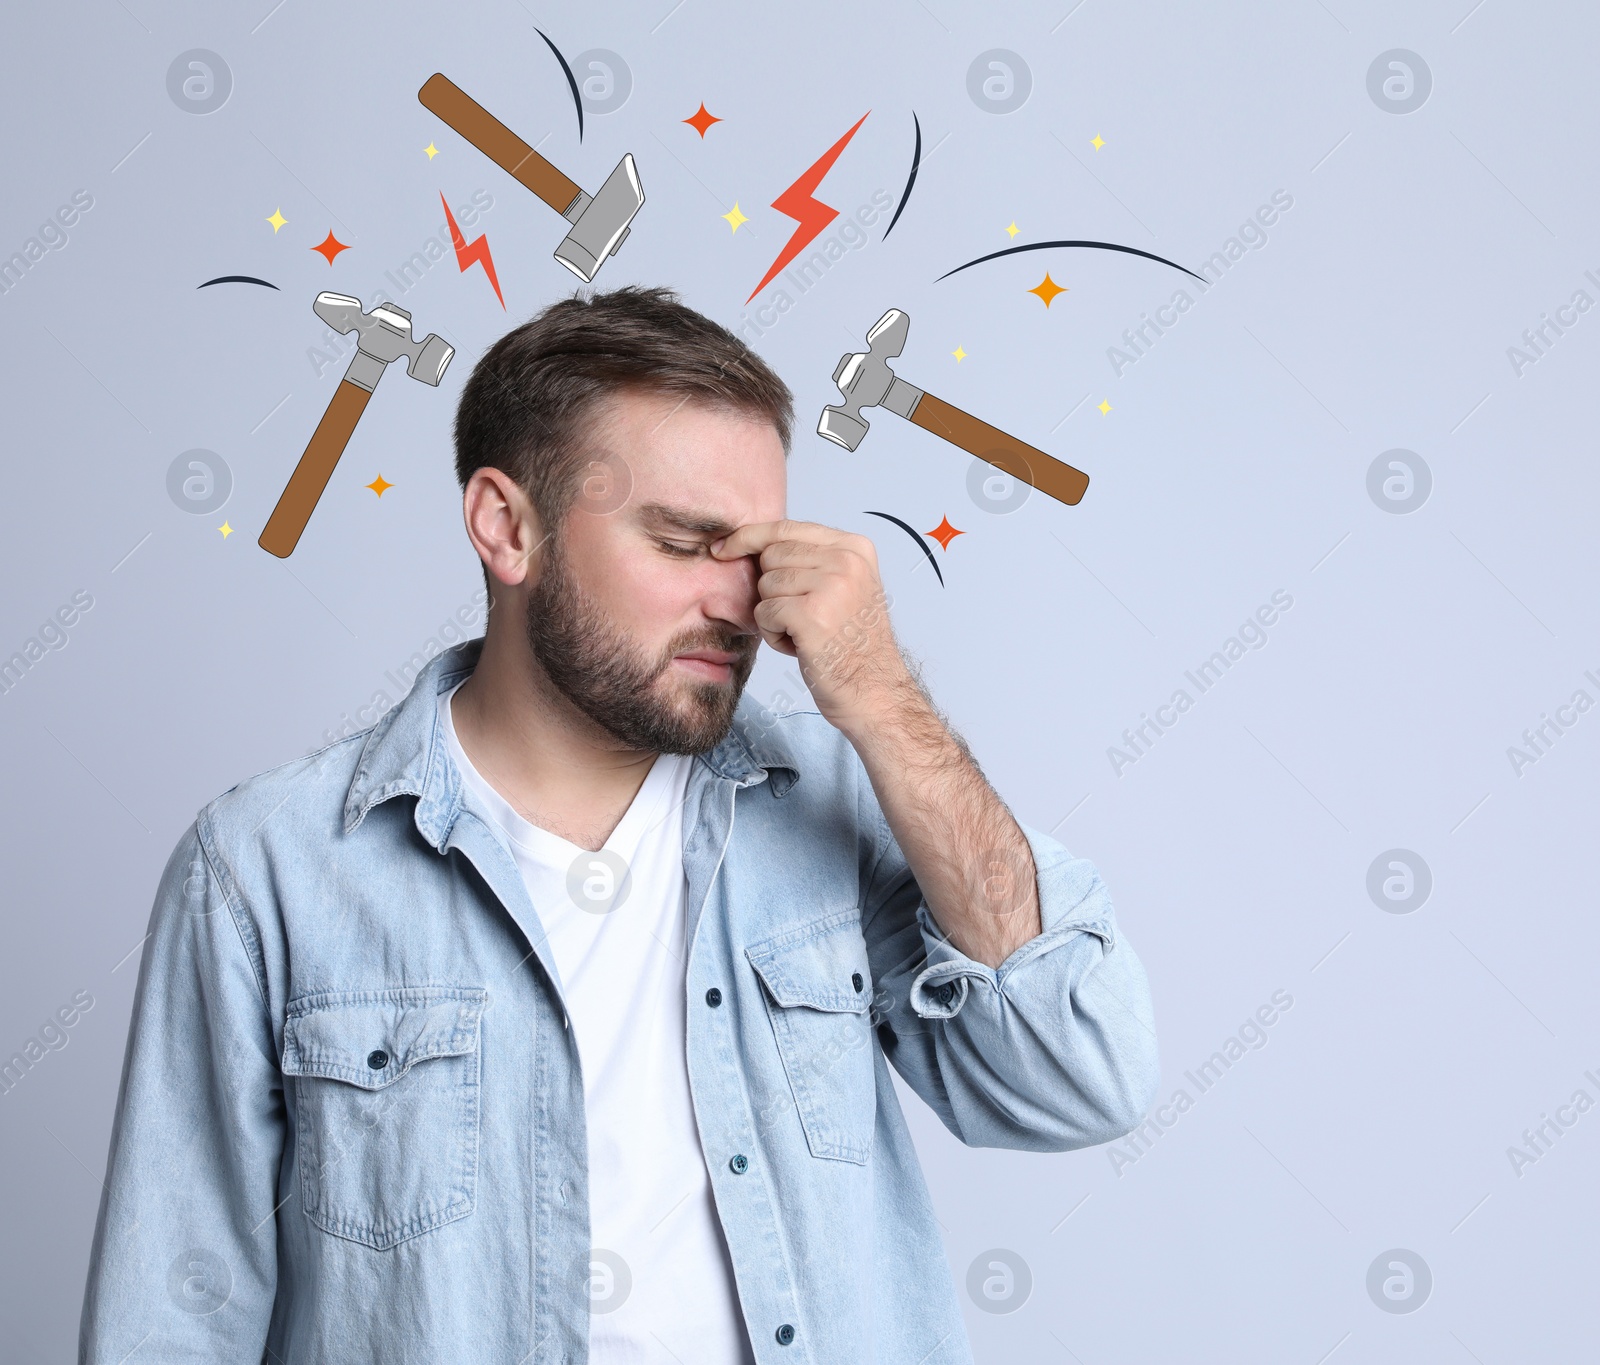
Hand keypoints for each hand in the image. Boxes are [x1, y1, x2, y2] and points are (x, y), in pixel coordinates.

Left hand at [711, 520, 912, 734]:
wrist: (873, 691)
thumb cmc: (853, 646)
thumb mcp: (845, 587)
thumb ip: (812, 560)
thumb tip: (755, 544)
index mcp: (854, 548)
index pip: (787, 528)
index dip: (749, 537)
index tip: (723, 547)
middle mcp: (846, 560)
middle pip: (771, 556)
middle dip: (773, 589)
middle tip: (803, 617)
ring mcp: (831, 585)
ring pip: (765, 585)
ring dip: (775, 615)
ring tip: (806, 633)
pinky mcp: (811, 613)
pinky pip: (764, 612)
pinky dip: (773, 634)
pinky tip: (801, 646)